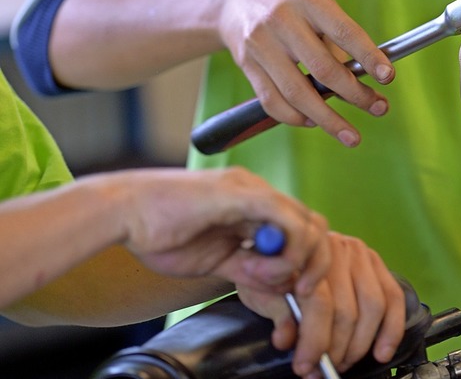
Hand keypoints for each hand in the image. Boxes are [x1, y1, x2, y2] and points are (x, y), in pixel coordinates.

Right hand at [120, 167, 329, 294]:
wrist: (125, 215)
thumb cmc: (162, 237)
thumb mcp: (218, 263)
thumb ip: (251, 271)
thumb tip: (284, 285)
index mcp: (255, 210)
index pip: (303, 232)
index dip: (308, 264)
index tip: (296, 291)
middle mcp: (260, 196)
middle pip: (314, 227)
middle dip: (314, 264)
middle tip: (299, 291)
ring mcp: (252, 191)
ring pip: (306, 223)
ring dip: (300, 259)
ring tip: (270, 278)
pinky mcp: (239, 193)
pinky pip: (284, 217)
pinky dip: (288, 247)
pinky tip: (266, 266)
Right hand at [216, 0, 394, 146]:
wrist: (234, 0)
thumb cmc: (290, 6)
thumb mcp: (316, 7)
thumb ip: (337, 41)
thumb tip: (364, 85)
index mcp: (307, 1)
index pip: (344, 32)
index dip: (368, 56)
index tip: (387, 77)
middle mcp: (281, 22)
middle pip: (323, 69)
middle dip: (355, 95)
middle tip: (379, 109)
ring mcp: (260, 45)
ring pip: (297, 94)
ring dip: (328, 120)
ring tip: (351, 136)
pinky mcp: (246, 66)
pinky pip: (272, 102)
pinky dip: (295, 118)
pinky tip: (314, 122)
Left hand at [237, 232, 405, 377]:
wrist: (284, 249)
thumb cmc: (275, 275)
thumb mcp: (266, 292)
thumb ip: (279, 316)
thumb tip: (286, 340)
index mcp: (305, 254)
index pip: (319, 303)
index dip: (314, 340)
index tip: (305, 367)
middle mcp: (336, 248)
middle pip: (347, 310)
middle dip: (337, 349)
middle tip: (326, 368)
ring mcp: (359, 253)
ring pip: (372, 307)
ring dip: (360, 345)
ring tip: (345, 361)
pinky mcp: (376, 261)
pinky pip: (393, 298)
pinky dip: (391, 330)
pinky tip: (381, 352)